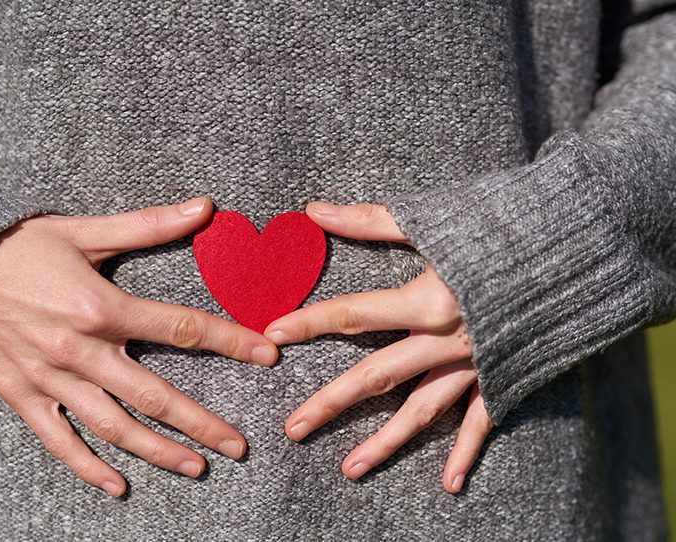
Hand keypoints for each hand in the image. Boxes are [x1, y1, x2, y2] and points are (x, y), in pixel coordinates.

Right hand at [0, 196, 278, 496]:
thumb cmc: (23, 248)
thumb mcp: (85, 231)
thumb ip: (148, 226)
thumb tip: (205, 206)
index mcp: (101, 307)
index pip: (181, 329)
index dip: (230, 342)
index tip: (267, 356)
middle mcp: (80, 350)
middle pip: (154, 395)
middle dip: (201, 422)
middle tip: (239, 446)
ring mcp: (52, 379)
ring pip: (114, 426)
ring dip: (158, 451)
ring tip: (197, 466)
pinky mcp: (25, 396)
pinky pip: (60, 440)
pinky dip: (87, 466)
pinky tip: (119, 485)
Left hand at [263, 201, 493, 492]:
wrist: (580, 245)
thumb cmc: (504, 225)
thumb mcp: (435, 221)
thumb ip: (371, 221)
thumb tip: (314, 209)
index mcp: (425, 301)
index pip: (351, 315)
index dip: (309, 323)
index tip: (272, 333)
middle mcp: (444, 341)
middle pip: (376, 376)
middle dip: (332, 402)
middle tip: (293, 428)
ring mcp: (474, 364)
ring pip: (422, 410)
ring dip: (385, 442)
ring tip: (349, 468)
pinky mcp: (504, 376)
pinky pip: (482, 421)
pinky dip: (467, 452)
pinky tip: (449, 483)